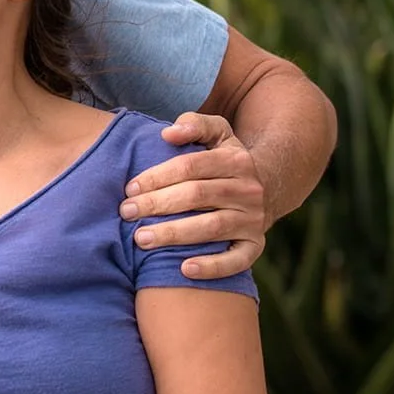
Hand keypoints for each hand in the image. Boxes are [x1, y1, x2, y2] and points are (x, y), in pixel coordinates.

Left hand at [120, 112, 266, 279]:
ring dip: (174, 234)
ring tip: (141, 239)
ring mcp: (253, 220)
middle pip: (197, 195)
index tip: (130, 188)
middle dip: (157, 204)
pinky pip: (237, 261)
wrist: (268, 188)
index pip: (190, 166)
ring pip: (211, 227)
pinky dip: (212, 267)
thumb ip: (194, 125)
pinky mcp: (255, 246)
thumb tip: (168, 133)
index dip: (157, 176)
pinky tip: (184, 269)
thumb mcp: (217, 134)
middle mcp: (248, 190)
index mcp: (235, 160)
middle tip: (126, 212)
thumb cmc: (223, 162)